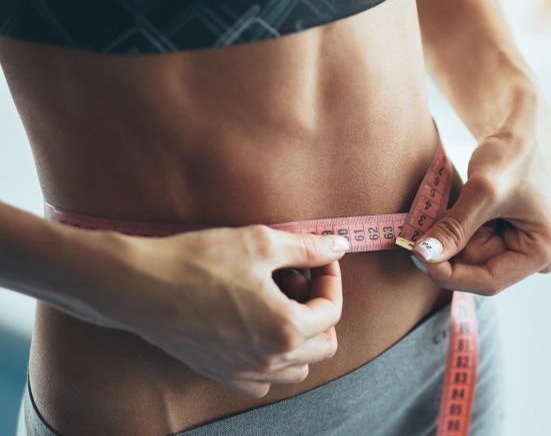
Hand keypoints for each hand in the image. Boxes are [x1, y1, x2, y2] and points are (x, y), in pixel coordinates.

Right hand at [103, 225, 348, 396]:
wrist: (137, 286)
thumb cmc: (198, 261)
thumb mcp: (261, 243)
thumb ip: (308, 248)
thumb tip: (339, 245)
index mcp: (285, 329)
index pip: (332, 310)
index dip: (331, 279)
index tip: (319, 259)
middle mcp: (268, 359)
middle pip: (324, 345)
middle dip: (321, 311)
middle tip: (300, 282)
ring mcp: (244, 372)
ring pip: (297, 368)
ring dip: (300, 339)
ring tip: (280, 305)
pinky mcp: (220, 374)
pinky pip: (263, 380)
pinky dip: (271, 359)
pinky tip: (256, 328)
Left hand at [412, 98, 550, 294]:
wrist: (521, 128)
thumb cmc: (511, 152)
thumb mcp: (481, 191)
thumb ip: (453, 228)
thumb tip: (424, 256)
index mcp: (546, 250)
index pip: (489, 282)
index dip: (449, 273)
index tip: (417, 254)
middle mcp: (543, 258)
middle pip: (480, 271)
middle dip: (453, 248)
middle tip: (434, 218)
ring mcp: (529, 249)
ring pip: (474, 259)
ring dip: (456, 238)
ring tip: (461, 205)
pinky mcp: (515, 240)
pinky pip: (477, 247)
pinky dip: (462, 232)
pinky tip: (467, 208)